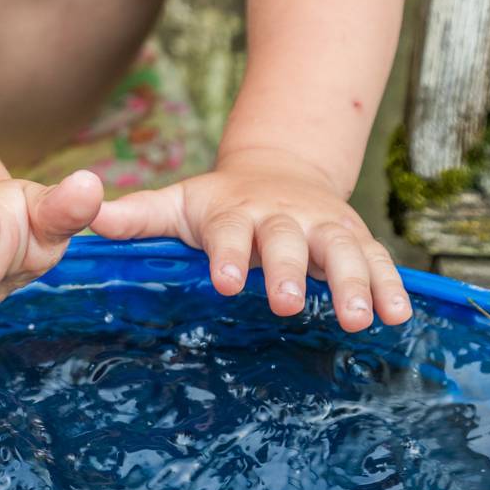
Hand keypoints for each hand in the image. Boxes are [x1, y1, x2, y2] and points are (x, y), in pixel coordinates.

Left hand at [91, 149, 413, 331]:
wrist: (280, 170)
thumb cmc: (218, 203)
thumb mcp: (177, 204)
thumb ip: (137, 216)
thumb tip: (89, 220)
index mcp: (236, 211)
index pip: (229, 232)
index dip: (228, 254)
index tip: (226, 282)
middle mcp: (284, 216)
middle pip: (288, 241)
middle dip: (289, 271)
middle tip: (287, 305)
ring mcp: (324, 228)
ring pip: (342, 252)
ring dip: (352, 283)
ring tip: (359, 319)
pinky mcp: (354, 241)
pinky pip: (377, 262)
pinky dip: (391, 286)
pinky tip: (400, 317)